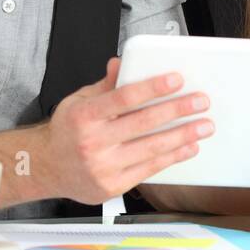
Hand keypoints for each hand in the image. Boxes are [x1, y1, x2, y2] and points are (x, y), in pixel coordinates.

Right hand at [42, 57, 213, 203]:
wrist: (45, 168)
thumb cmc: (66, 132)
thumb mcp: (78, 101)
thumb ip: (105, 85)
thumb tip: (121, 63)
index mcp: (84, 116)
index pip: (124, 98)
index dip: (153, 87)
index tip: (176, 79)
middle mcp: (93, 142)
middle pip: (143, 123)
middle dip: (177, 110)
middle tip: (201, 102)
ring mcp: (103, 166)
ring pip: (152, 148)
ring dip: (183, 136)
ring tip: (204, 125)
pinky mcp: (113, 186)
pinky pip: (150, 169)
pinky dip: (173, 156)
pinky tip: (188, 147)